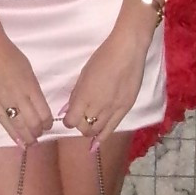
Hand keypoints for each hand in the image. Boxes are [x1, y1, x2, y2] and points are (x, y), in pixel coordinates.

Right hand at [0, 37, 53, 145]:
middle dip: (38, 132)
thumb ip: (32, 88)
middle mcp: (19, 96)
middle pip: (33, 122)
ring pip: (19, 125)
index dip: (48, 122)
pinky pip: (4, 122)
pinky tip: (18, 142)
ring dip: (27, 136)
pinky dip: (13, 134)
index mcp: (31, 86)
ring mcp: (4, 101)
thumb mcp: (28, 70)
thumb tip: (35, 103)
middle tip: (39, 134)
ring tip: (31, 142)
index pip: (44, 112)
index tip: (48, 125)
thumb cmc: (10, 55)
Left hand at [61, 24, 148, 142]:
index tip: (69, 117)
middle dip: (80, 125)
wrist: (127, 51)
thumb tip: (68, 110)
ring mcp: (113, 109)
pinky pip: (112, 129)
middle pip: (84, 128)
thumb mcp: (83, 74)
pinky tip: (97, 143)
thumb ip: (76, 95)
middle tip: (80, 118)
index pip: (71, 121)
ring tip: (90, 125)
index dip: (68, 121)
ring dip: (91, 130)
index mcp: (84, 96)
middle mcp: (98, 106)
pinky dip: (102, 137)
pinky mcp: (125, 109)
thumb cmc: (102, 57)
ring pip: (97, 131)